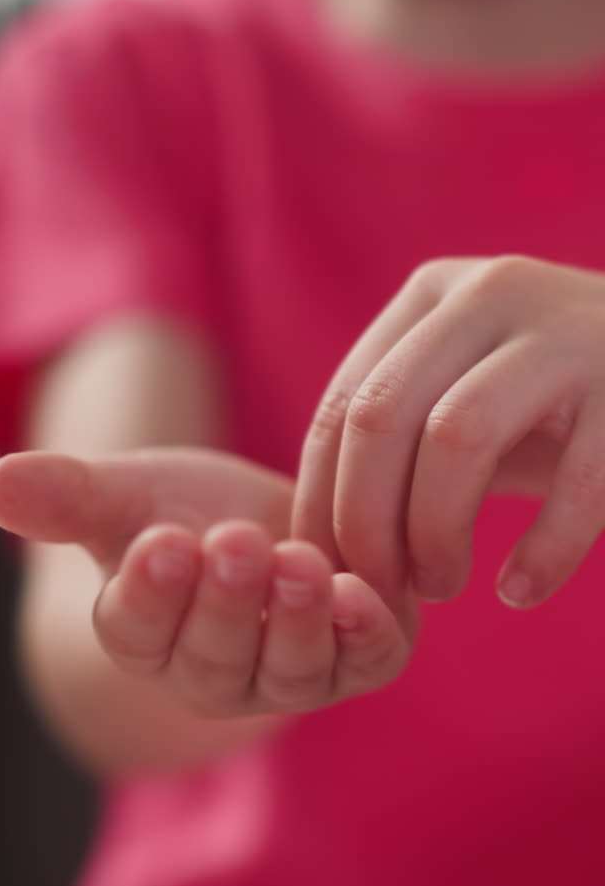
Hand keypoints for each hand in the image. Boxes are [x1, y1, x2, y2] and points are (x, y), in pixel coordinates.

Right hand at [0, 447, 412, 715]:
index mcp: (147, 639)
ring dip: (296, 620)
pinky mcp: (360, 657)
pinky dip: (366, 635)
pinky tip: (360, 593)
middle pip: (213, 658)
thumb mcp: (126, 497)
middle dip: (224, 603)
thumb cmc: (188, 514)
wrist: (273, 520)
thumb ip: (67, 497)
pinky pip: (365, 661)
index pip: (136, 633)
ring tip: (299, 563)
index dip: (149, 594)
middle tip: (232, 542)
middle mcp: (216, 674)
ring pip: (289, 670)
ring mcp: (290, 675)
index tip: (158, 543)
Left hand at [292, 256, 604, 609]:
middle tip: (384, 591)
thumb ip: (392, 442)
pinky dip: (541, 552)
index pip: (339, 410)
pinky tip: (521, 590)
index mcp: (430, 298)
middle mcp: (490, 294)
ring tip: (444, 586)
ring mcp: (567, 333)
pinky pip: (575, 484)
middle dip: (364, 525)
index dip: (320, 507)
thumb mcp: (462, 397)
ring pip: (457, 438)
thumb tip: (310, 544)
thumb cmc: (550, 408)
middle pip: (381, 419)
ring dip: (434, 535)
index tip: (329, 577)